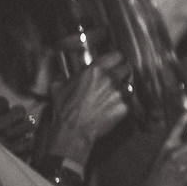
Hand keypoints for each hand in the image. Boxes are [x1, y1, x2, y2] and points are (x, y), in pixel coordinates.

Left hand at [0, 96, 38, 158]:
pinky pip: (32, 142)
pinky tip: (12, 149)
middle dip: (11, 117)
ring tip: (6, 137)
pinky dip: (23, 144)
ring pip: (29, 123)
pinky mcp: (27, 149)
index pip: (2, 103)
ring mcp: (21, 135)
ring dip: (18, 128)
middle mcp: (10, 123)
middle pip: (19, 110)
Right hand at [38, 52, 130, 168]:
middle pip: (126, 68)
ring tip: (112, 96)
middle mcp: (109, 79)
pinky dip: (122, 104)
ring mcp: (119, 93)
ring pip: (128, 85)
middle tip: (115, 79)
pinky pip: (128, 101)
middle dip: (121, 73)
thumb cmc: (65, 110)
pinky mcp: (125, 106)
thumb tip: (61, 76)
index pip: (116, 55)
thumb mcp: (58, 88)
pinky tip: (112, 108)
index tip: (115, 62)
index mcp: (94, 70)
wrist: (73, 130)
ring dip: (122, 89)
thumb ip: (64, 77)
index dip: (116, 59)